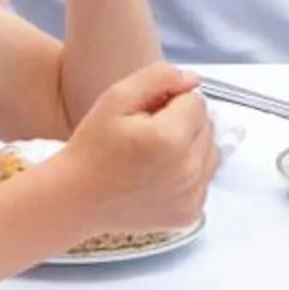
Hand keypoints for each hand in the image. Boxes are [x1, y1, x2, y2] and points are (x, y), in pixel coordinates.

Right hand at [50, 62, 216, 241]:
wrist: (78, 199)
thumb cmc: (93, 148)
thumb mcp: (116, 98)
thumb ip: (159, 77)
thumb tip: (193, 80)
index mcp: (169, 138)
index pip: (196, 101)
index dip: (171, 101)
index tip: (147, 115)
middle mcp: (186, 170)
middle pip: (207, 126)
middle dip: (183, 123)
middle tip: (148, 134)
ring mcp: (190, 195)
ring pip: (211, 152)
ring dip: (191, 147)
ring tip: (156, 153)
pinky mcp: (190, 212)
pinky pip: (204, 179)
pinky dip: (188, 173)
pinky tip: (160, 174)